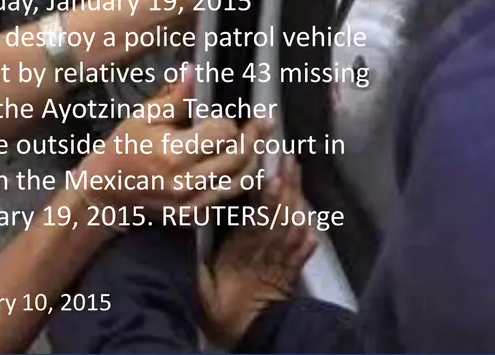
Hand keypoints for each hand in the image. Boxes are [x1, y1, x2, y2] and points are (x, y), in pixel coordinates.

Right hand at [71, 74, 264, 210]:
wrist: (105, 192)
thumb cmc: (123, 151)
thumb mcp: (144, 117)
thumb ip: (175, 97)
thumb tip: (193, 71)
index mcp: (173, 154)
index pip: (222, 134)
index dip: (229, 123)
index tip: (230, 116)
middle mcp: (186, 181)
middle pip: (239, 158)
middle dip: (255, 138)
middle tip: (265, 123)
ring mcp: (191, 202)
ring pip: (240, 181)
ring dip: (255, 159)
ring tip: (261, 142)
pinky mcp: (193, 214)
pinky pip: (228, 197)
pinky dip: (241, 180)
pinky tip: (246, 165)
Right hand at [199, 158, 315, 348]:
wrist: (254, 337)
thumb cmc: (224, 314)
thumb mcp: (201, 293)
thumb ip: (195, 268)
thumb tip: (184, 240)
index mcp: (242, 256)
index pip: (257, 222)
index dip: (267, 200)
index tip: (271, 178)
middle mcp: (265, 254)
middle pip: (279, 215)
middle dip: (286, 186)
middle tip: (290, 158)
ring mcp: (282, 261)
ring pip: (293, 224)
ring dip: (297, 198)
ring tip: (297, 172)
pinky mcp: (292, 270)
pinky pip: (304, 247)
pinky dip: (308, 230)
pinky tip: (310, 217)